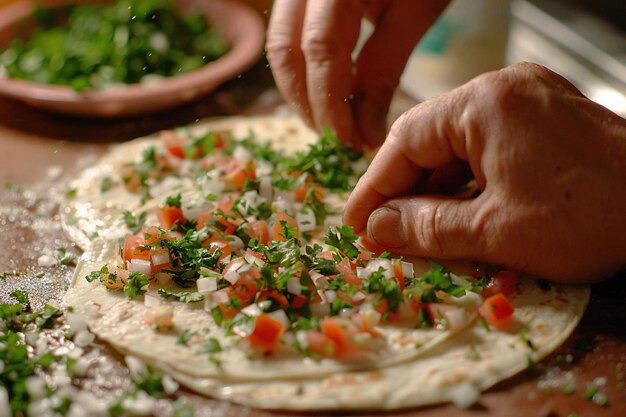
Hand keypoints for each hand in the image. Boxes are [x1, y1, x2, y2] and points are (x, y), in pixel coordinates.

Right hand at [266, 0, 449, 148]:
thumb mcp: (413, 13)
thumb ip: (384, 70)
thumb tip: (364, 132)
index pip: (321, 51)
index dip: (330, 104)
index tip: (348, 142)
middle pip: (285, 52)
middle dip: (307, 104)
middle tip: (335, 141)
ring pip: (278, 47)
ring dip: (299, 93)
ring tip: (329, 124)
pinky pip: (287, 38)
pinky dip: (303, 72)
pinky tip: (324, 96)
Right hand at [344, 62, 625, 282]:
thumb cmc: (590, 216)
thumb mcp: (496, 231)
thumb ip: (426, 227)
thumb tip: (376, 228)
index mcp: (484, 104)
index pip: (404, 140)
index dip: (374, 185)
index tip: (355, 222)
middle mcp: (504, 90)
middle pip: (430, 138)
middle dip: (405, 188)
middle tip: (385, 231)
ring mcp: (529, 101)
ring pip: (459, 145)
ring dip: (437, 188)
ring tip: (421, 231)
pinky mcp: (548, 119)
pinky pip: (490, 147)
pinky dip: (470, 181)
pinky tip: (462, 214)